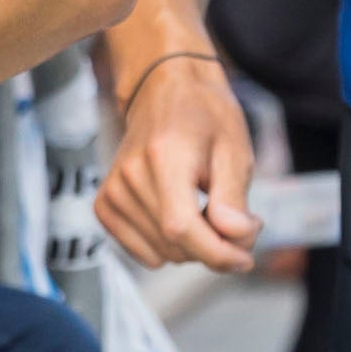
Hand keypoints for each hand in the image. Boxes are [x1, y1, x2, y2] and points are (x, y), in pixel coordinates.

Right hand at [97, 53, 258, 272]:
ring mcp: (112, 190)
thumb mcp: (234, 151)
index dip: (218, 253)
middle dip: (214, 247)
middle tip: (233, 220)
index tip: (245, 259)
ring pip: (161, 253)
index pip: (182, 227)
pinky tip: (179, 217)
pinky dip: (167, 246)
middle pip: (174, 245)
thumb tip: (234, 240)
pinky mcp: (105, 204)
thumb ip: (233, 198)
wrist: (164, 92)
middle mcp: (129, 175)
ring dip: (192, 246)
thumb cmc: (206, 118)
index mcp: (163, 156)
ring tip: (204, 210)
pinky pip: (142, 252)